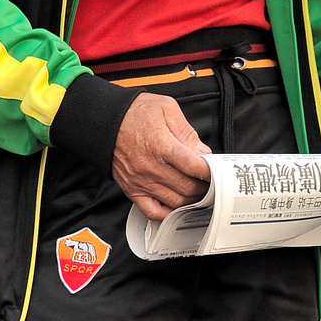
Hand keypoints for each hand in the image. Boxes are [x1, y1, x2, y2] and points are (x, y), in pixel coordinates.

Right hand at [112, 92, 211, 219]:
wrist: (105, 120)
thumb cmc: (135, 113)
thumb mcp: (166, 108)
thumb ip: (187, 131)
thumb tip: (202, 152)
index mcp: (160, 144)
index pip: (192, 166)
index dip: (209, 171)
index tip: (215, 170)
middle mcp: (150, 166)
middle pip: (186, 186)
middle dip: (204, 186)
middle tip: (210, 181)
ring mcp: (140, 181)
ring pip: (174, 201)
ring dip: (190, 199)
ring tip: (197, 190)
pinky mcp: (132, 190)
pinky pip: (152, 211)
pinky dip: (168, 213)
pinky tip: (177, 204)